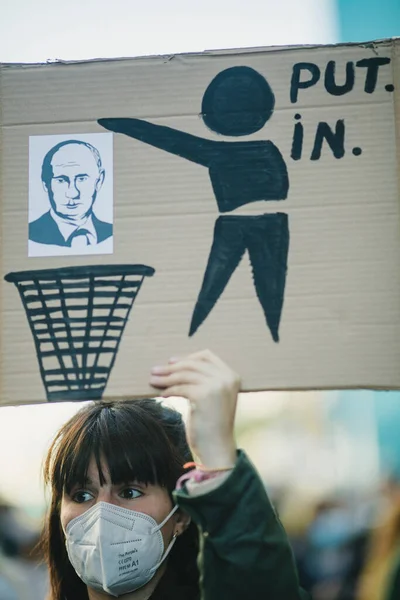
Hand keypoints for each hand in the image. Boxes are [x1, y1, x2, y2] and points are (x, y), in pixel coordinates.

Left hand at [150, 350, 239, 468]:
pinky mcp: (204, 395)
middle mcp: (226, 378)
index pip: (207, 355)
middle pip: (193, 364)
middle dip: (171, 367)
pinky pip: (180, 388)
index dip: (188, 357)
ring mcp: (216, 386)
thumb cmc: (212, 424)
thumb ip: (203, 380)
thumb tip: (174, 365)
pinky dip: (169, 390)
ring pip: (184, 375)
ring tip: (153, 380)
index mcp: (231, 376)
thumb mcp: (213, 397)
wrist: (218, 448)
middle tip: (154, 371)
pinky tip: (162, 395)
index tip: (172, 362)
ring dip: (166, 377)